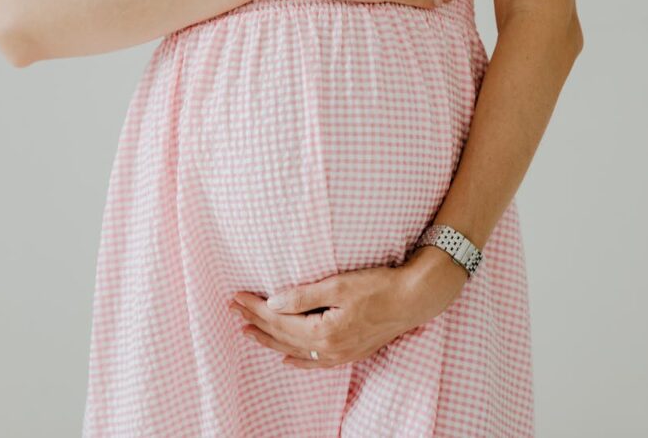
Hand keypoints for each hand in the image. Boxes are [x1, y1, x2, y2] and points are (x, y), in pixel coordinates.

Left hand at [228, 246, 467, 368]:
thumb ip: (303, 296)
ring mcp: (341, 353)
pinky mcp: (351, 352)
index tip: (236, 297)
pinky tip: (285, 359)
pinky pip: (316, 362)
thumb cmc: (379, 286)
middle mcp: (330, 348)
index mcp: (324, 331)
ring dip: (270, 340)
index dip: (255, 308)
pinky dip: (298, 360)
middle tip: (232, 310)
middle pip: (282, 336)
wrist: (415, 299)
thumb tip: (273, 303)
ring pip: (295, 349)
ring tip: (247, 332)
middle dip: (256, 322)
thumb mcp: (338, 285)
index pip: (279, 319)